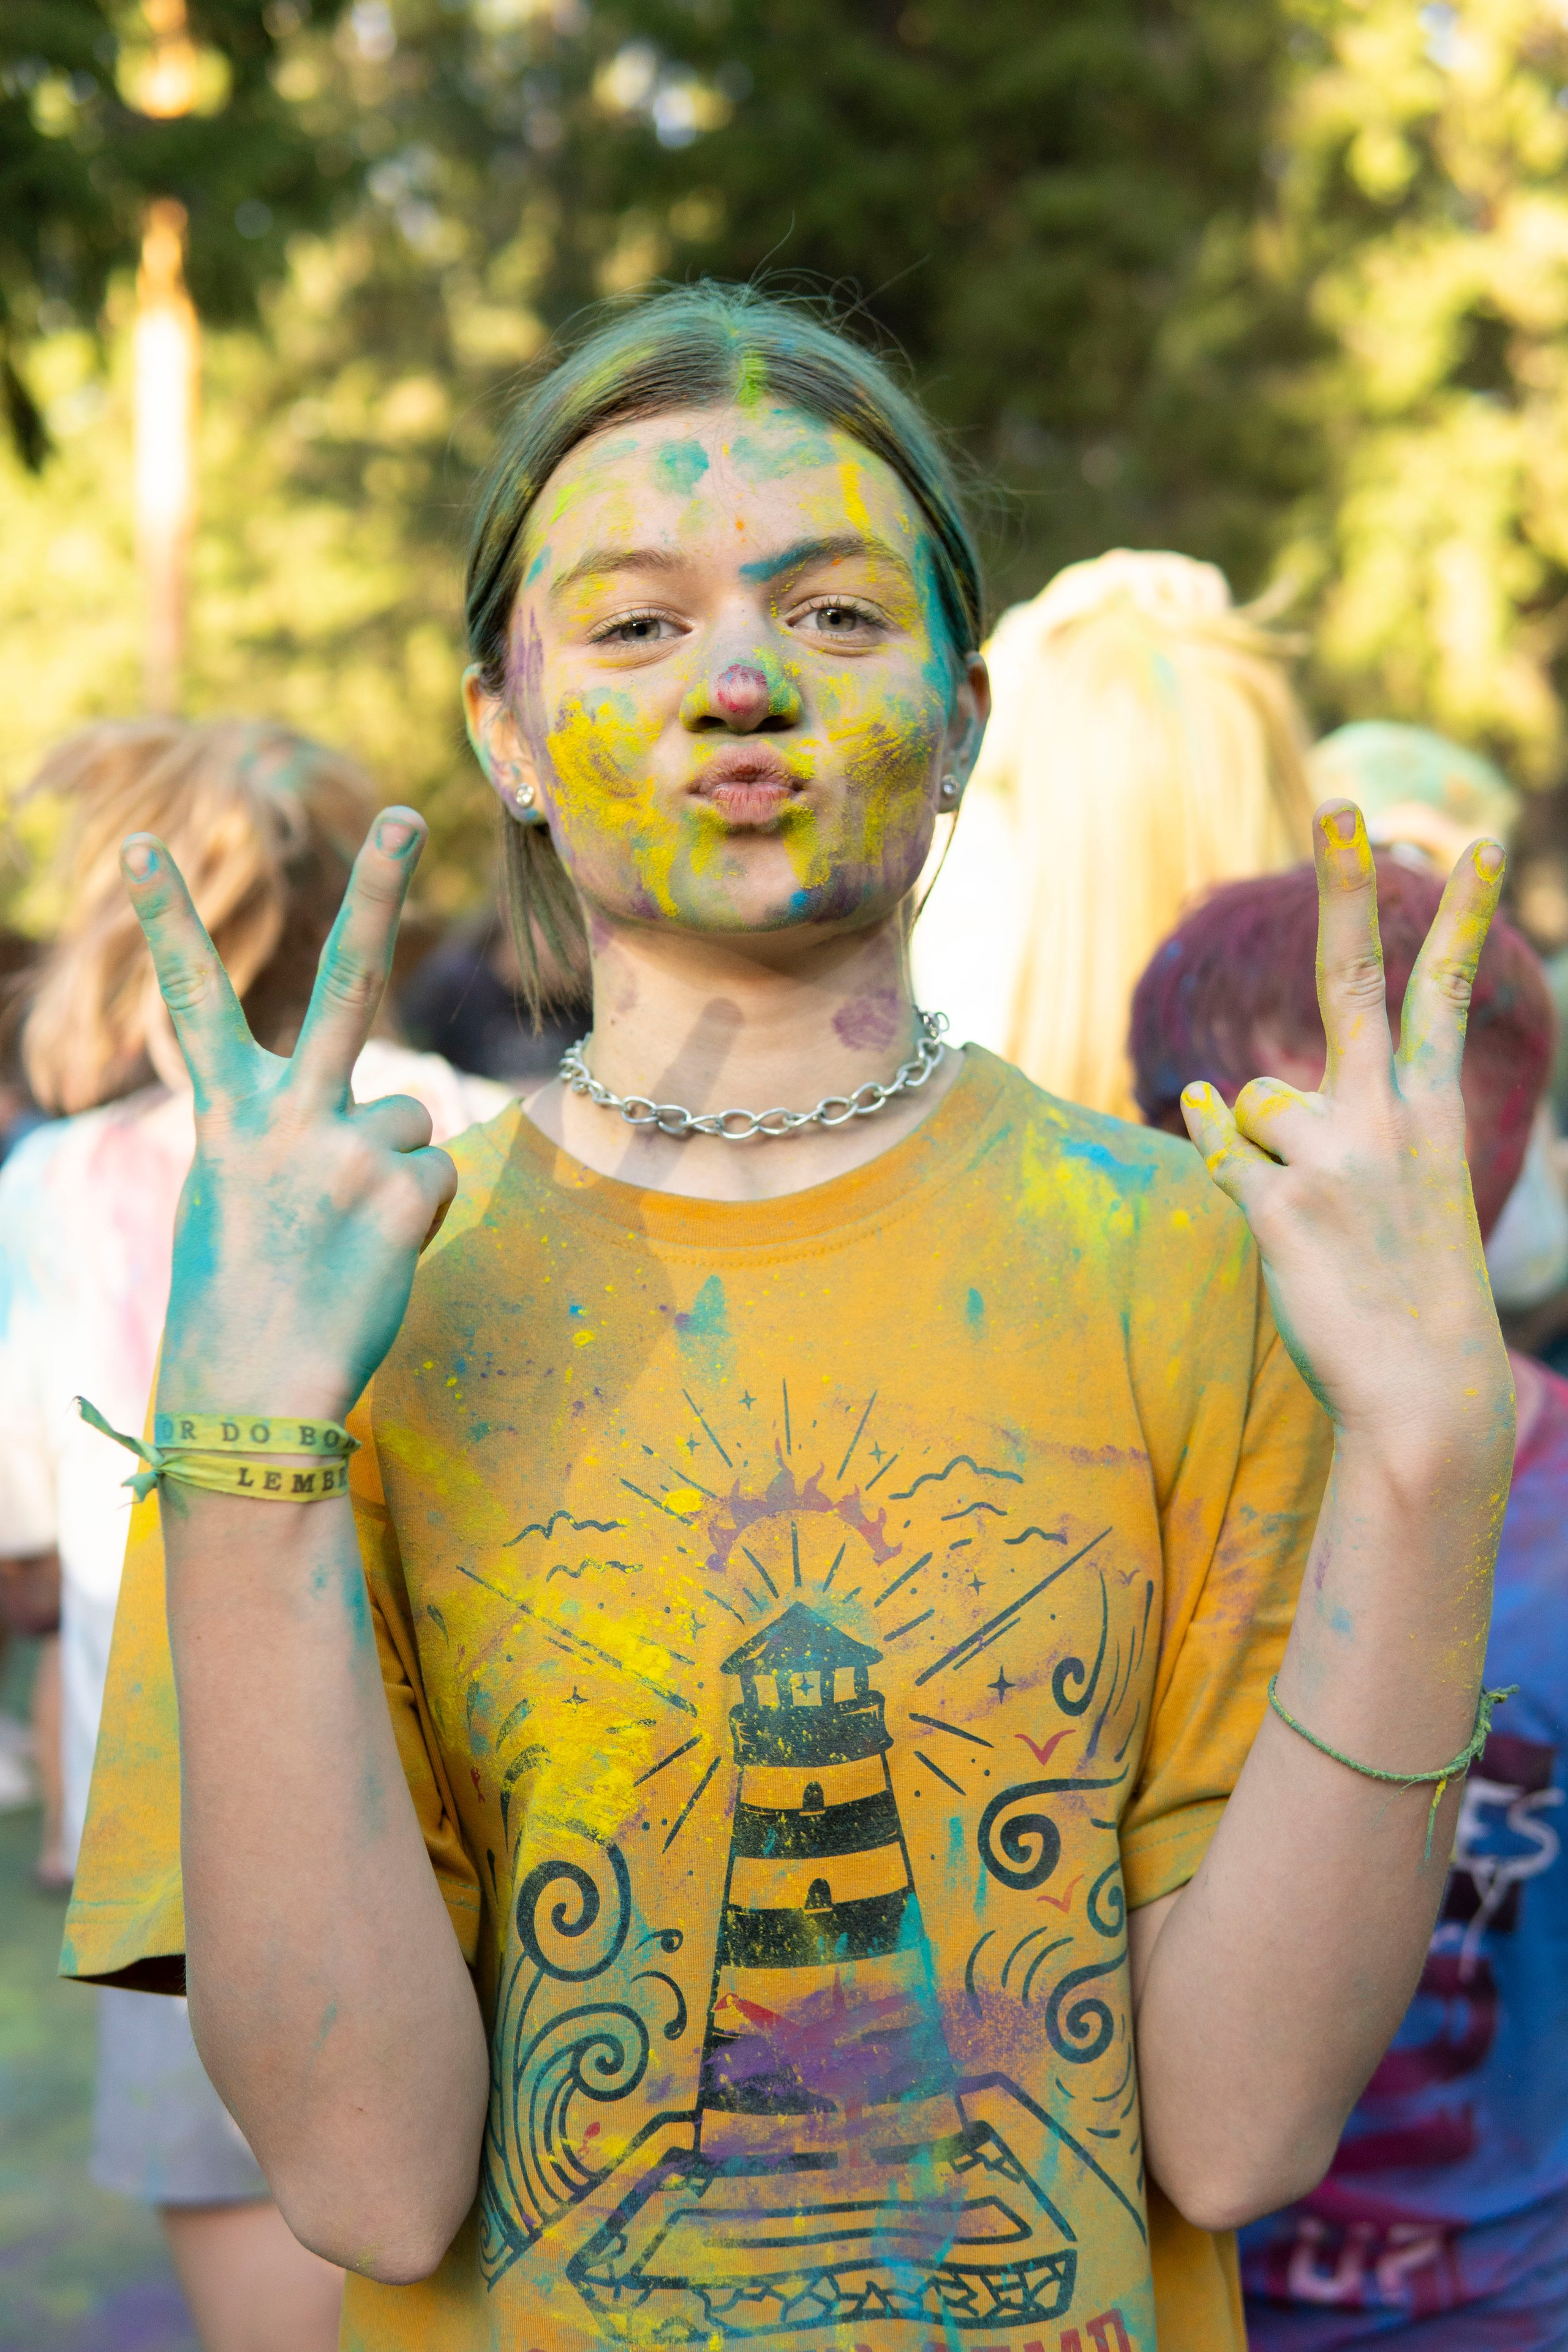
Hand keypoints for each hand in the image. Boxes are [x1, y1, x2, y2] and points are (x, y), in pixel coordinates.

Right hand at [123, 809, 457, 1426]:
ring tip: (343, 1232)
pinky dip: (413, 1217)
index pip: (192, 1002)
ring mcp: (345, 1148)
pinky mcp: (399, 1190)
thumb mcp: (242, 1192)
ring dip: (392, 1171)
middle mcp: (285, 1115)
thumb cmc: (242, 1291)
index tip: (143, 849)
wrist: (254, 1387)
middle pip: (345, 981)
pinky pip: (433, 1178)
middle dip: (378, 890)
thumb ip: (296, 1133)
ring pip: (411, 1117)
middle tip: (408, 814)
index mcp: (226, 1115)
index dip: (167, 922)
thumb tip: (383, 1122)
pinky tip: (370, 1255)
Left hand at [1181, 801, 1512, 1456]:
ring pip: (1253, 1101)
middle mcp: (1386, 1118)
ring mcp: (1332, 1157)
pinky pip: (1218, 1150)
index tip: (1473, 845)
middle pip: (1355, 979)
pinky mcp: (1278, 1205)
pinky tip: (1277, 1220)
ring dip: (1262, 1148)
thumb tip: (1210, 1087)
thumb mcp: (1401, 1191)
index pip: (1443, 993)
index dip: (1457, 916)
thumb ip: (1324, 1129)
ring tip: (1315, 1217)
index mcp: (1430, 1112)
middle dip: (1348, 887)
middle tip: (1340, 805)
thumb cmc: (1408, 1289)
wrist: (1425, 1391)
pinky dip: (1226, 1169)